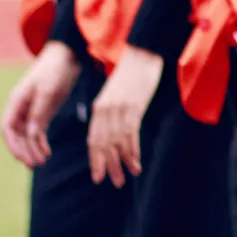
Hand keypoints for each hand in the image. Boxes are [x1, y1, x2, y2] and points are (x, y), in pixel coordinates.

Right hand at [0, 41, 79, 167]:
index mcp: (16, 101)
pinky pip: (37, 132)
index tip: (20, 158)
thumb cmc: (55, 69)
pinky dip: (40, 142)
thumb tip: (30, 135)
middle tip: (34, 164)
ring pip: (27, 136)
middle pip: (17, 135)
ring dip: (32, 149)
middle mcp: (21, 108)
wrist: (68, 56)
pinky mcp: (43, 112)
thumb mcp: (48, 90)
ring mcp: (32, 111)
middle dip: (24, 150)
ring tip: (41, 162)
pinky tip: (46, 152)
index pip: (7, 127)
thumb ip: (39, 112)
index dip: (11, 144)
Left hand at [87, 46, 163, 186]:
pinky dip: (132, 151)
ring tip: (125, 177)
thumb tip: (113, 132)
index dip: (95, 159)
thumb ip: (110, 111)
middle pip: (102, 145)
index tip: (98, 176)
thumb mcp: (116, 93)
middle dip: (107, 166)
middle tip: (113, 182)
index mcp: (99, 107)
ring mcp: (119, 109)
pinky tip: (136, 162)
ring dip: (121, 163)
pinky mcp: (134, 107)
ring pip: (116, 143)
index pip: (93, 140)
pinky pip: (130, 134)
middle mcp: (106, 111)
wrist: (142, 53)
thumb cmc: (131, 73)